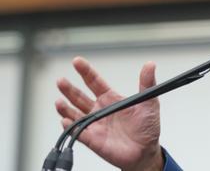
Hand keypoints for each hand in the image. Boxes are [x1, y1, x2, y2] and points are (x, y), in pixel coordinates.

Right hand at [55, 56, 163, 170]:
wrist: (146, 150)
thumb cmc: (147, 126)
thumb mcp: (149, 102)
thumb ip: (147, 83)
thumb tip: (149, 64)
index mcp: (111, 99)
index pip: (95, 82)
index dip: (86, 71)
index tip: (77, 61)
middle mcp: (100, 110)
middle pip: (80, 97)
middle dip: (69, 89)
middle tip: (61, 81)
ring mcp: (95, 125)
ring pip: (74, 114)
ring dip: (65, 108)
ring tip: (59, 102)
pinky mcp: (93, 140)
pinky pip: (78, 132)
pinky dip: (70, 127)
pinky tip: (65, 121)